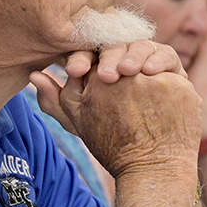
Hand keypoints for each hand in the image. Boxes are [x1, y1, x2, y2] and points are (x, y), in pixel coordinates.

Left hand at [30, 41, 201, 177]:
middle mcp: (124, 62)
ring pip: (140, 45)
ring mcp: (149, 65)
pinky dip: (158, 59)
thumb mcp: (80, 123)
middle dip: (108, 56)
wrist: (151, 162)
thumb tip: (34, 75)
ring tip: (128, 71)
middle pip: (115, 45)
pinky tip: (149, 72)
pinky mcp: (172, 70)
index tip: (75, 71)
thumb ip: (56, 101)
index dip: (81, 56)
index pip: (89, 51)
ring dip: (133, 54)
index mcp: (100, 69)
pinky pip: (166, 55)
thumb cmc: (114, 143)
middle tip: (104, 74)